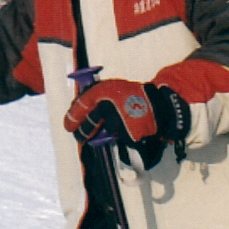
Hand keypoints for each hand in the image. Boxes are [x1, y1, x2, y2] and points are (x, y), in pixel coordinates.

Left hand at [64, 79, 188, 168]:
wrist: (160, 105)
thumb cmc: (134, 96)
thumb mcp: (114, 89)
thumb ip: (98, 98)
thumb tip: (80, 112)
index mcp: (104, 92)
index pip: (81, 105)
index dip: (72, 117)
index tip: (68, 126)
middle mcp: (109, 106)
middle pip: (89, 124)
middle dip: (82, 132)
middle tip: (79, 137)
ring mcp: (118, 122)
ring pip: (105, 132)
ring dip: (105, 133)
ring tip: (114, 127)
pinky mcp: (128, 135)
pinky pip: (119, 139)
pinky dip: (121, 137)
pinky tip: (129, 129)